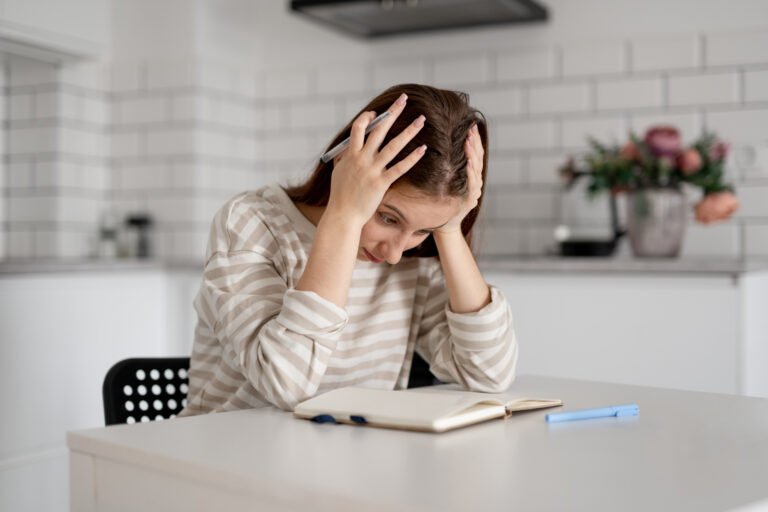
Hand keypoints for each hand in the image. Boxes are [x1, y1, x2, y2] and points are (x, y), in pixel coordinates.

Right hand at [325, 94, 426, 225]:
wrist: (343, 214)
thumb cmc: (340, 195)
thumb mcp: (337, 172)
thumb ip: (342, 158)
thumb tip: (346, 149)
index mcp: (350, 154)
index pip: (359, 128)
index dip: (368, 117)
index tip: (377, 112)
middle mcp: (362, 159)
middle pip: (379, 130)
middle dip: (392, 113)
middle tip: (404, 99)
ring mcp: (372, 170)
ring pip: (393, 146)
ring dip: (408, 131)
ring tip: (421, 120)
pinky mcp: (381, 183)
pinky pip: (400, 168)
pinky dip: (412, 158)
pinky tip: (423, 149)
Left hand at [436, 124, 483, 233]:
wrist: (445, 225)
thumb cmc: (443, 203)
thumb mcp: (446, 182)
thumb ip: (449, 168)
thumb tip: (440, 148)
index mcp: (470, 176)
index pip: (475, 154)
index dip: (475, 141)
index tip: (471, 126)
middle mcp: (476, 182)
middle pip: (478, 159)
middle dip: (475, 143)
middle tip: (471, 129)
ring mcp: (475, 191)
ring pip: (477, 169)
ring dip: (473, 154)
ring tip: (469, 141)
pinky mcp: (471, 200)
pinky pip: (472, 184)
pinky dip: (471, 172)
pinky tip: (469, 162)